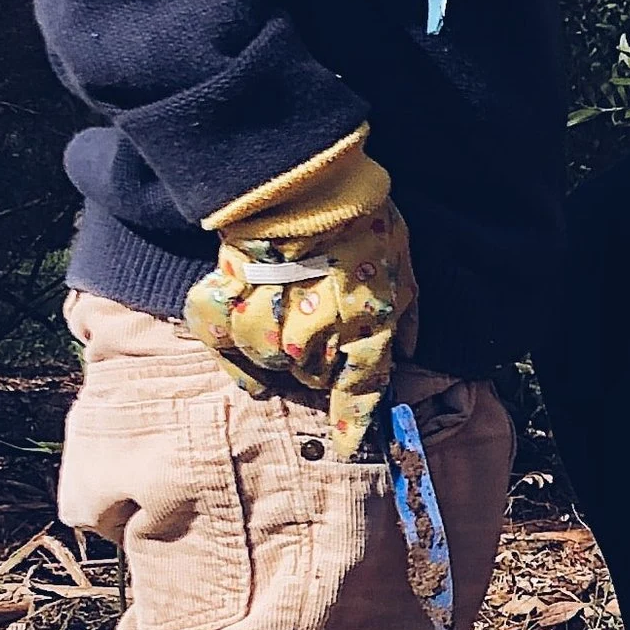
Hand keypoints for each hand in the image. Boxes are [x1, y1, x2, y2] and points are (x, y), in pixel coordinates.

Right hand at [184, 127, 417, 461]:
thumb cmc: (363, 220)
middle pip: (314, 380)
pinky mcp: (227, 306)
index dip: (353, 425)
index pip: (358, 395)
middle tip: (325, 330)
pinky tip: (245, 354)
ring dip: (283, 351)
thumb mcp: (402, 264)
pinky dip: (233, 356)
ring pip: (273, 364)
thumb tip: (406, 349)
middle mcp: (313, 339)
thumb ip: (404, 314)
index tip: (349, 447)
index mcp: (362, 331)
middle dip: (323, 365)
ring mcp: (266, 324)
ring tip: (291, 320)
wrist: (305, 182)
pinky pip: (223, 347)